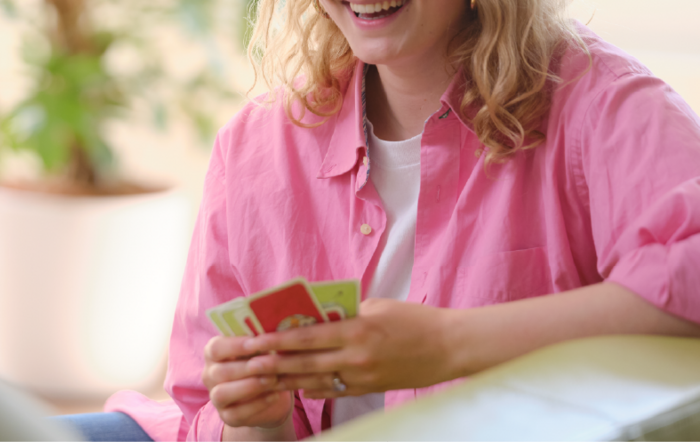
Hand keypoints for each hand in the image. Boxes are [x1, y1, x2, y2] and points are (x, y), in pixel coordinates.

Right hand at [202, 335, 293, 431]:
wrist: (271, 392)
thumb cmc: (264, 362)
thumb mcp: (262, 349)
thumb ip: (259, 340)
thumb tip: (269, 329)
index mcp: (213, 353)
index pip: (215, 348)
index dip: (235, 346)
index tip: (256, 343)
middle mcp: (209, 375)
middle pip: (219, 372)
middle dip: (246, 368)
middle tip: (271, 364)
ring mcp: (215, 397)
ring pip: (222, 394)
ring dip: (249, 386)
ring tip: (272, 380)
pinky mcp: (226, 416)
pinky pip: (236, 414)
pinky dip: (256, 405)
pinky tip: (274, 395)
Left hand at [241, 298, 456, 398]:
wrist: (449, 347)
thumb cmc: (414, 320)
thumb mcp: (377, 307)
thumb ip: (345, 313)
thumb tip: (316, 316)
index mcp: (357, 330)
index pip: (307, 337)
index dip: (278, 340)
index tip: (255, 340)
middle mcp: (356, 357)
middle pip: (305, 363)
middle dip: (275, 363)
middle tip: (250, 363)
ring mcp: (363, 377)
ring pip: (316, 380)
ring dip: (289, 379)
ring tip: (266, 377)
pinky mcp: (370, 389)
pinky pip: (335, 391)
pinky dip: (315, 388)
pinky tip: (299, 386)